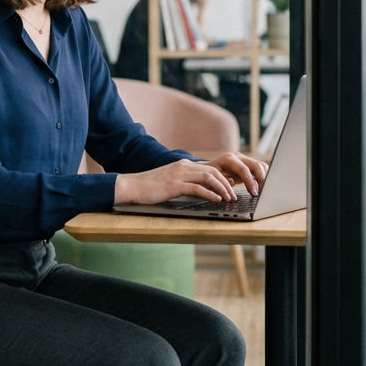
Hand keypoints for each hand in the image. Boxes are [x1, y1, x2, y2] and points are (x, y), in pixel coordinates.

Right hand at [114, 158, 238, 205]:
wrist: (131, 186)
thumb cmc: (150, 187)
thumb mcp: (170, 182)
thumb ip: (185, 183)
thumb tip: (200, 191)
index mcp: (184, 165)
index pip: (210, 168)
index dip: (224, 178)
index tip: (232, 188)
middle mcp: (183, 167)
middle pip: (213, 171)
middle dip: (227, 184)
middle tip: (234, 195)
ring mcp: (179, 175)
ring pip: (208, 178)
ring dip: (222, 189)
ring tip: (229, 199)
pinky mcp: (174, 185)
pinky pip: (197, 188)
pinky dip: (210, 194)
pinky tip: (217, 200)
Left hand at [203, 152, 267, 198]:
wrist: (207, 169)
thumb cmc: (209, 175)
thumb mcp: (212, 178)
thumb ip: (222, 180)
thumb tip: (232, 182)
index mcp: (229, 159)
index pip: (243, 169)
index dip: (250, 182)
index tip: (254, 193)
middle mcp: (238, 157)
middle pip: (256, 165)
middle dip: (262, 179)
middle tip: (263, 192)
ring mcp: (244, 160)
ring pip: (261, 166)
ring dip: (265, 178)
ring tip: (265, 190)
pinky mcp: (248, 164)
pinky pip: (260, 169)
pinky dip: (264, 176)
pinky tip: (264, 186)